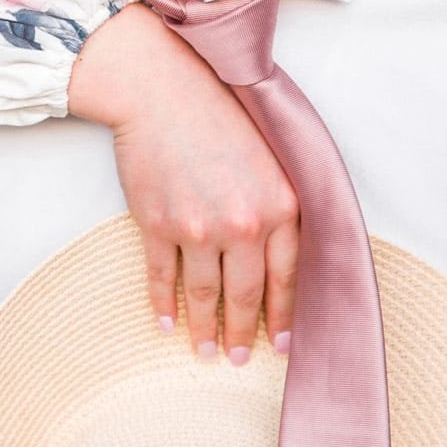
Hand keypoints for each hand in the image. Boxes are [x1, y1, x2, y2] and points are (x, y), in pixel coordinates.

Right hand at [69, 4, 298, 363]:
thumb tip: (280, 252)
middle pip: (246, 295)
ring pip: (205, 294)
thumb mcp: (271, 152)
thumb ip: (280, 201)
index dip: (284, 315)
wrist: (159, 87)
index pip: (288, 277)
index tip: (281, 343)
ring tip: (205, 350)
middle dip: (244, 333)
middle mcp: (243, 223)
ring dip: (205, 329)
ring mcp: (198, 228)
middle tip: (238, 359)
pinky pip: (163, 279)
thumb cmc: (217, 109)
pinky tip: (167, 322)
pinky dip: (163, 305)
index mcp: (280, 204)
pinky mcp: (158, 226)